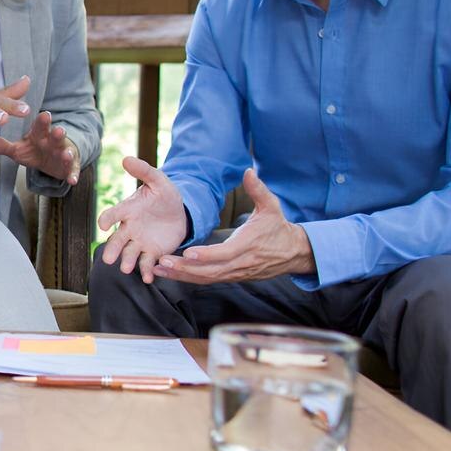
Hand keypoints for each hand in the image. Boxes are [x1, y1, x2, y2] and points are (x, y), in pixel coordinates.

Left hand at [0, 109, 79, 183]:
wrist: (52, 162)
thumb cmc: (34, 151)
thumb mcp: (18, 150)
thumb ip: (3, 146)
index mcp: (40, 134)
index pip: (41, 125)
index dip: (43, 120)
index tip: (44, 114)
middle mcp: (53, 141)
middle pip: (56, 135)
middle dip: (58, 133)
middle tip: (59, 130)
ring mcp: (63, 153)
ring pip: (67, 151)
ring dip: (67, 153)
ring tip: (66, 155)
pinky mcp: (70, 167)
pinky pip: (72, 170)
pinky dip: (73, 175)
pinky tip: (73, 180)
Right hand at [96, 156, 189, 282]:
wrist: (180, 212)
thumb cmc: (164, 195)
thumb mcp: (158, 181)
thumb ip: (144, 171)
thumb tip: (126, 158)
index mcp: (128, 210)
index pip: (114, 214)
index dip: (107, 219)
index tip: (104, 225)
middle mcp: (129, 228)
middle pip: (118, 239)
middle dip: (113, 249)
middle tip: (109, 259)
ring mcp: (139, 242)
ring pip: (130, 253)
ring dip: (127, 261)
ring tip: (127, 269)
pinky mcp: (152, 252)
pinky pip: (147, 263)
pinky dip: (147, 271)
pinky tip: (149, 278)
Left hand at [153, 169, 313, 284]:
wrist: (292, 252)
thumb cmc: (278, 226)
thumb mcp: (271, 206)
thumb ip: (258, 190)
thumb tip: (248, 171)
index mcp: (248, 245)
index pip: (225, 254)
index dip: (206, 255)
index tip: (187, 252)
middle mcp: (240, 263)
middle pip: (210, 270)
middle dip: (185, 268)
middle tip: (162, 261)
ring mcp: (235, 273)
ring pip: (206, 278)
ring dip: (182, 275)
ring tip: (158, 268)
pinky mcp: (231, 277)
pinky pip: (208, 280)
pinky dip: (189, 278)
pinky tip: (170, 273)